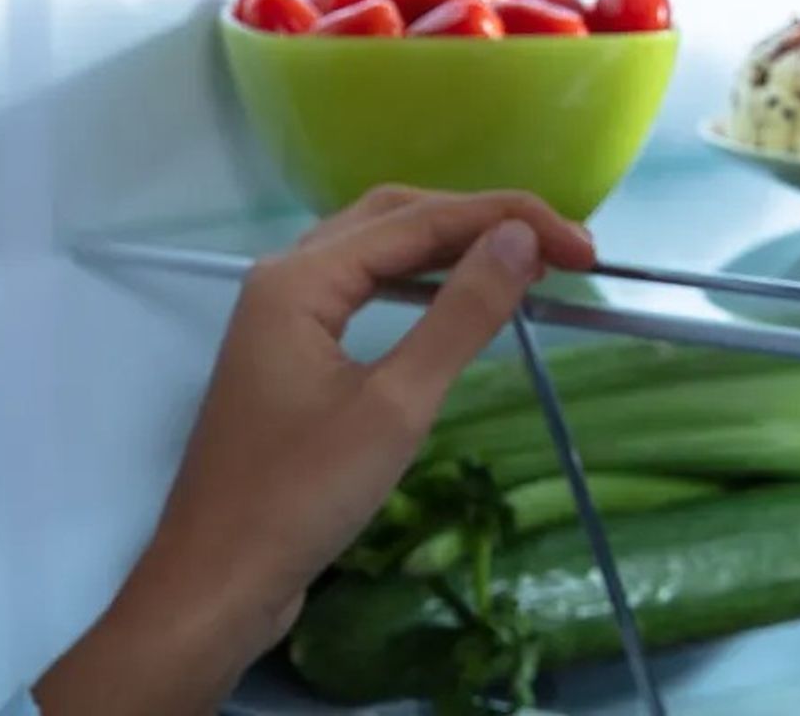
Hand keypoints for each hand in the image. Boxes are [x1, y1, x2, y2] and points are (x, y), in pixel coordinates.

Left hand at [34, 187, 594, 715]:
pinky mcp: (290, 358)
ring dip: (449, 248)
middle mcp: (284, 278)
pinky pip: (362, 293)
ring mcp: (282, 319)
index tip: (583, 247)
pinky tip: (455, 302)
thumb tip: (518, 239)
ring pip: (375, 252)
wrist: (216, 582)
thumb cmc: (299, 498)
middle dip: (480, 221)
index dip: (506, 219)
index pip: (419, 220)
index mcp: (299, 277)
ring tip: (524, 263)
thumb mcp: (395, 408)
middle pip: (394, 218)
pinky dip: (418, 286)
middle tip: (561, 249)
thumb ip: (459, 317)